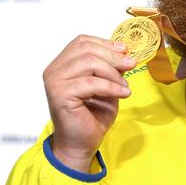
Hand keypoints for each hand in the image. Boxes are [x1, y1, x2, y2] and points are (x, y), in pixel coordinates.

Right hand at [43, 35, 136, 171]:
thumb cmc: (92, 114)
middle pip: (87, 49)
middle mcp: (54, 70)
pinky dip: (111, 86)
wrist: (82, 143)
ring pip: (90, 63)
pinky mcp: (60, 94)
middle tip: (131, 65)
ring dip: (113, 73)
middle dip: (113, 56)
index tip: (125, 50)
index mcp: (62, 64)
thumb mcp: (106, 83)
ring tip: (125, 86)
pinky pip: (91, 83)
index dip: (105, 43)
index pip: (82, 41)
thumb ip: (110, 66)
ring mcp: (54, 81)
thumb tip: (125, 51)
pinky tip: (122, 94)